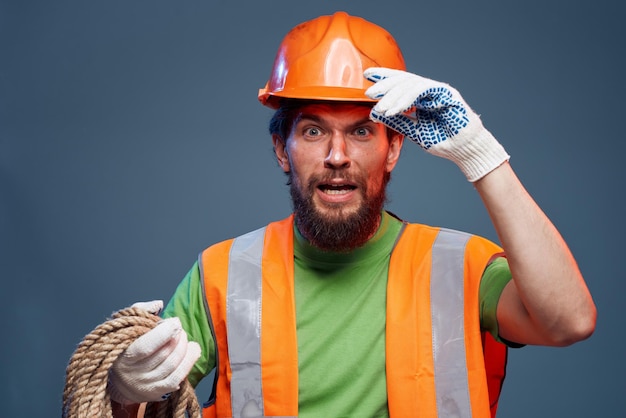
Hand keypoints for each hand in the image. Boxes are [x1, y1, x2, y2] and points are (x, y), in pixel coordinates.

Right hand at [108, 301, 200, 404]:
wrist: (120, 378)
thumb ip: (142, 310)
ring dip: (185, 347)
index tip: (174, 322)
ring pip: (173, 364)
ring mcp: (146, 385)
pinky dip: (189, 362)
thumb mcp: (127, 325)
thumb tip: (159, 304)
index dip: (164, 333)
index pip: (146, 346)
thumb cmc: (126, 346)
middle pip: (164, 354)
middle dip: (178, 337)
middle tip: (179, 329)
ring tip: (184, 337)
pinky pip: (178, 377)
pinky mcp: (157, 392)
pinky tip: (193, 350)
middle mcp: (133, 374)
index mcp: (123, 355)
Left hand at [364, 67, 508, 181]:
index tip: (368, 74)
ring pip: (411, 85)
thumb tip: (375, 112)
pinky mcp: (446, 94)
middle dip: (385, 84)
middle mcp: (429, 91)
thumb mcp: (413, 131)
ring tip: (381, 108)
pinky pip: (422, 91)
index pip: (401, 83)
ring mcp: (438, 90)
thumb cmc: (442, 140)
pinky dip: (406, 100)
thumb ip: (397, 121)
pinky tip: (394, 110)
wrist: (463, 150)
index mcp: (421, 97)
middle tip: (370, 92)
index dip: (385, 77)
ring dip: (393, 96)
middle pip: (404, 80)